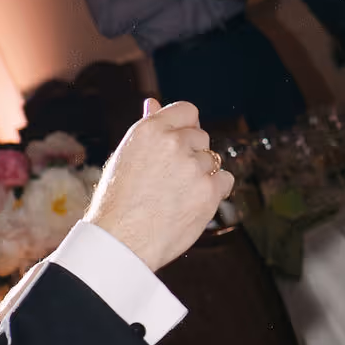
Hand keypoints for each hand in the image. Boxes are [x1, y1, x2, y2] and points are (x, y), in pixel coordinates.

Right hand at [86, 100, 234, 272]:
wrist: (121, 241)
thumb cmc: (118, 202)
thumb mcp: (126, 156)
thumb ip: (148, 129)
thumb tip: (154, 103)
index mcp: (149, 130)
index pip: (187, 111)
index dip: (186, 127)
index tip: (181, 143)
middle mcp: (173, 143)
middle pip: (201, 137)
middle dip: (192, 154)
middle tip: (170, 180)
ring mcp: (193, 167)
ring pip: (213, 161)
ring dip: (202, 175)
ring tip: (176, 196)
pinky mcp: (209, 191)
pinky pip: (226, 180)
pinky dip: (215, 191)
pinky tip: (193, 203)